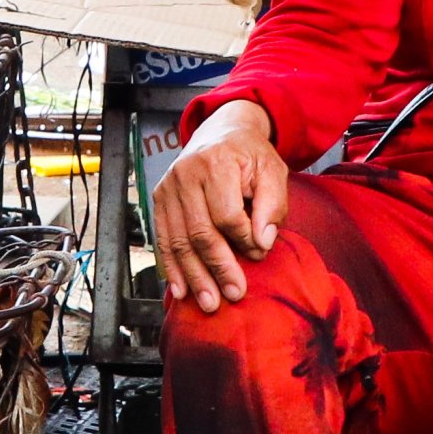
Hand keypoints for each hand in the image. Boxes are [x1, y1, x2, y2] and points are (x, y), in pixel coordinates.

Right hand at [153, 101, 292, 312]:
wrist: (221, 132)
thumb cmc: (250, 155)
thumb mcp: (273, 171)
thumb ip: (273, 206)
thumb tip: (262, 242)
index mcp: (216, 163)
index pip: (227, 215)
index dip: (244, 241)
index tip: (259, 254)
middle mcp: (186, 174)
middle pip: (200, 232)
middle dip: (218, 268)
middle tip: (234, 294)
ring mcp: (168, 187)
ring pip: (179, 241)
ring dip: (194, 276)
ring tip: (209, 302)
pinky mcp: (159, 199)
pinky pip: (163, 239)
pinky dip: (171, 267)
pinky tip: (181, 289)